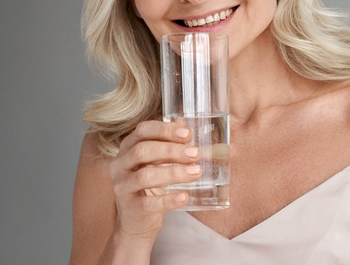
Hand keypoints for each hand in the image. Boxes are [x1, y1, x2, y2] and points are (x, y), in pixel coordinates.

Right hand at [108, 120, 201, 238]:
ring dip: (174, 172)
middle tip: (196, 153)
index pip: (143, 130)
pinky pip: (149, 203)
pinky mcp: (131, 208)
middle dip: (171, 149)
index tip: (188, 133)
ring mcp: (123, 187)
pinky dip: (168, 200)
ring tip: (197, 172)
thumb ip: (188, 151)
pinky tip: (184, 196)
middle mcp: (121, 164)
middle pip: (142, 150)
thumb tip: (228, 148)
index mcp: (128, 147)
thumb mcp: (166, 163)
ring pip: (145, 176)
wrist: (138, 220)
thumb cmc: (154, 184)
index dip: (165, 129)